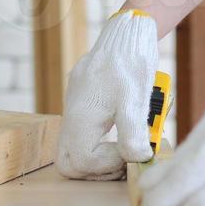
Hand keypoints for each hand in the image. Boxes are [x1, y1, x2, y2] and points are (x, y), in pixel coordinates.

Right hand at [56, 9, 158, 179]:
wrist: (127, 35)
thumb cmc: (131, 63)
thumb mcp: (136, 99)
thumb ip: (133, 133)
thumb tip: (136, 159)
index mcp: (80, 115)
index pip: (79, 161)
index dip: (105, 166)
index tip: (128, 153)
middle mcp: (71, 114)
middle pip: (68, 162)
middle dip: (95, 170)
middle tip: (122, 161)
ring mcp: (74, 109)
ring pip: (73, 150)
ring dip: (98, 159)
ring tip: (125, 149)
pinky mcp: (81, 106)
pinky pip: (82, 136)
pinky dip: (100, 145)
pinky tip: (123, 135)